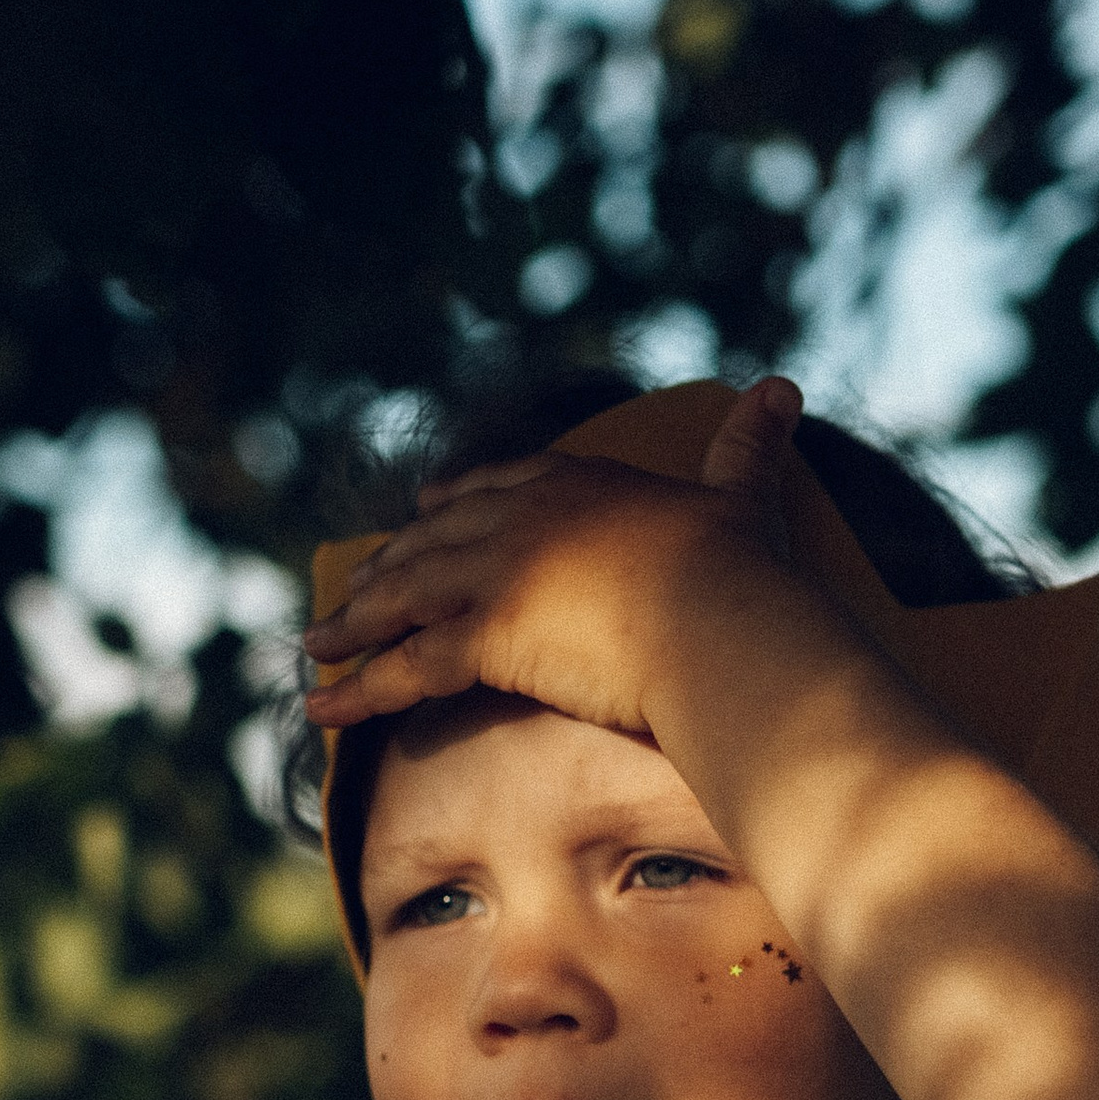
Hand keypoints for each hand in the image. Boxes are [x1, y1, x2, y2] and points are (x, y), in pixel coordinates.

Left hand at [304, 372, 805, 734]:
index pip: (501, 488)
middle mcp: (525, 519)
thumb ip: (750, 448)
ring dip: (354, 625)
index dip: (460, 501)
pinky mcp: (486, 631)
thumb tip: (783, 387)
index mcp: (580, 485)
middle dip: (390, 566)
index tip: (426, 508)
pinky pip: (407, 666)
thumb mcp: (742, 499)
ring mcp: (499, 571)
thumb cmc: (742, 569)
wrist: (727, 616)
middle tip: (354, 588)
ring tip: (315, 647)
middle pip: (436, 540)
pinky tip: (320, 713)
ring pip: (407, 596)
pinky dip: (358, 691)